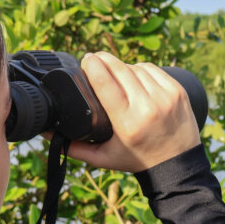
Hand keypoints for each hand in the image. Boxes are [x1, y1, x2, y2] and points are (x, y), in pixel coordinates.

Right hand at [65, 51, 200, 172]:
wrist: (178, 164)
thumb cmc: (137, 160)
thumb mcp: (104, 158)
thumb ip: (74, 148)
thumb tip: (46, 134)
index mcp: (127, 123)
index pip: (105, 82)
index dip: (92, 65)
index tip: (85, 59)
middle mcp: (147, 108)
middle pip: (119, 69)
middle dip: (103, 60)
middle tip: (94, 59)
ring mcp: (165, 97)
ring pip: (135, 67)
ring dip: (123, 67)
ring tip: (115, 73)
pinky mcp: (177, 91)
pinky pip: (152, 69)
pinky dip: (141, 69)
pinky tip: (134, 74)